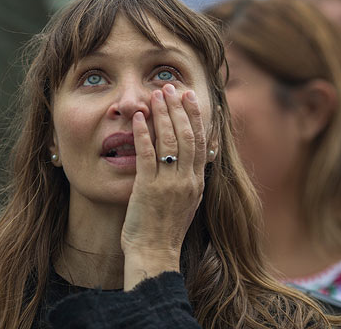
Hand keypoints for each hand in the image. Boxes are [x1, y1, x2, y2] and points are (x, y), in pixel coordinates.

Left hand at [121, 84, 205, 289]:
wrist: (155, 254)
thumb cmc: (166, 229)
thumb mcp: (188, 202)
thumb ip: (189, 179)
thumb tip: (192, 159)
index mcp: (196, 182)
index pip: (200, 141)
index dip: (195, 116)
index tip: (189, 96)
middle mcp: (186, 180)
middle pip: (186, 136)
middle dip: (178, 108)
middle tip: (170, 87)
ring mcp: (168, 184)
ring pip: (169, 142)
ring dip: (163, 115)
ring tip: (156, 94)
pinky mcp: (148, 189)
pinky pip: (147, 156)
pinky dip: (144, 134)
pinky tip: (140, 118)